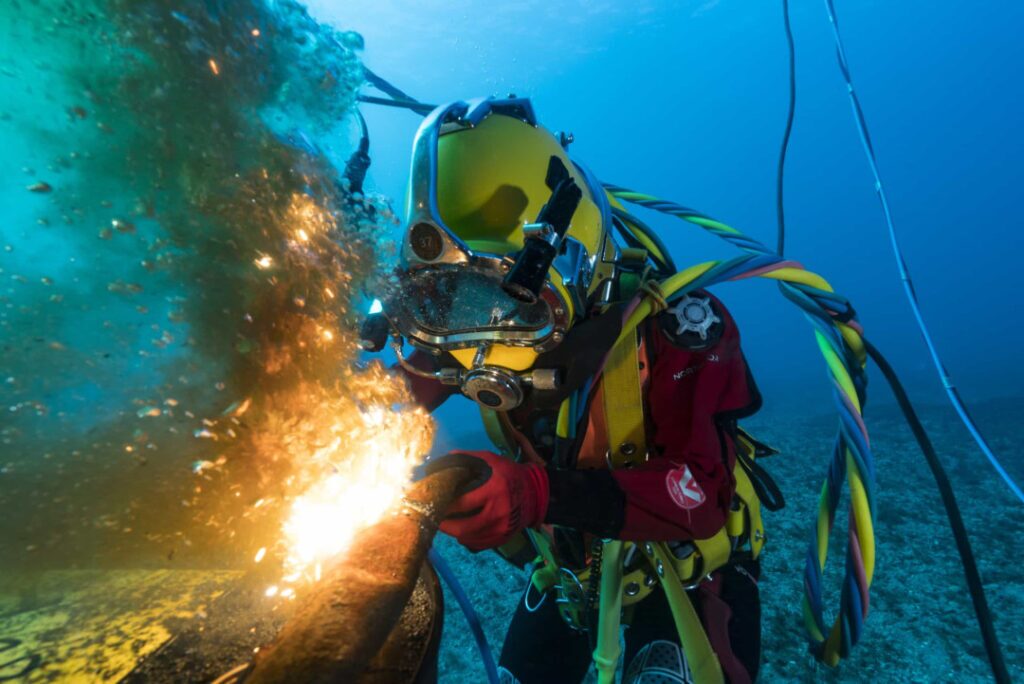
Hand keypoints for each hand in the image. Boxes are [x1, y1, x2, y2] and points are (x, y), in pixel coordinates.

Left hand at [422, 450, 548, 550]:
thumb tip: (442, 461)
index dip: (444, 506)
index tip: (434, 503)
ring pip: (470, 538)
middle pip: (464, 527)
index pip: (462, 503)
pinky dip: (467, 539)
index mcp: (494, 489)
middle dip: (445, 525)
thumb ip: (467, 458)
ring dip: (454, 533)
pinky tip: (462, 531)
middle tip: (435, 519)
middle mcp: (499, 511)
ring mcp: (503, 528)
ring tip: (446, 524)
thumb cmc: (508, 473)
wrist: (534, 492)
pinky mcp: (504, 537)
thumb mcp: (490, 459)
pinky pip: (479, 544)